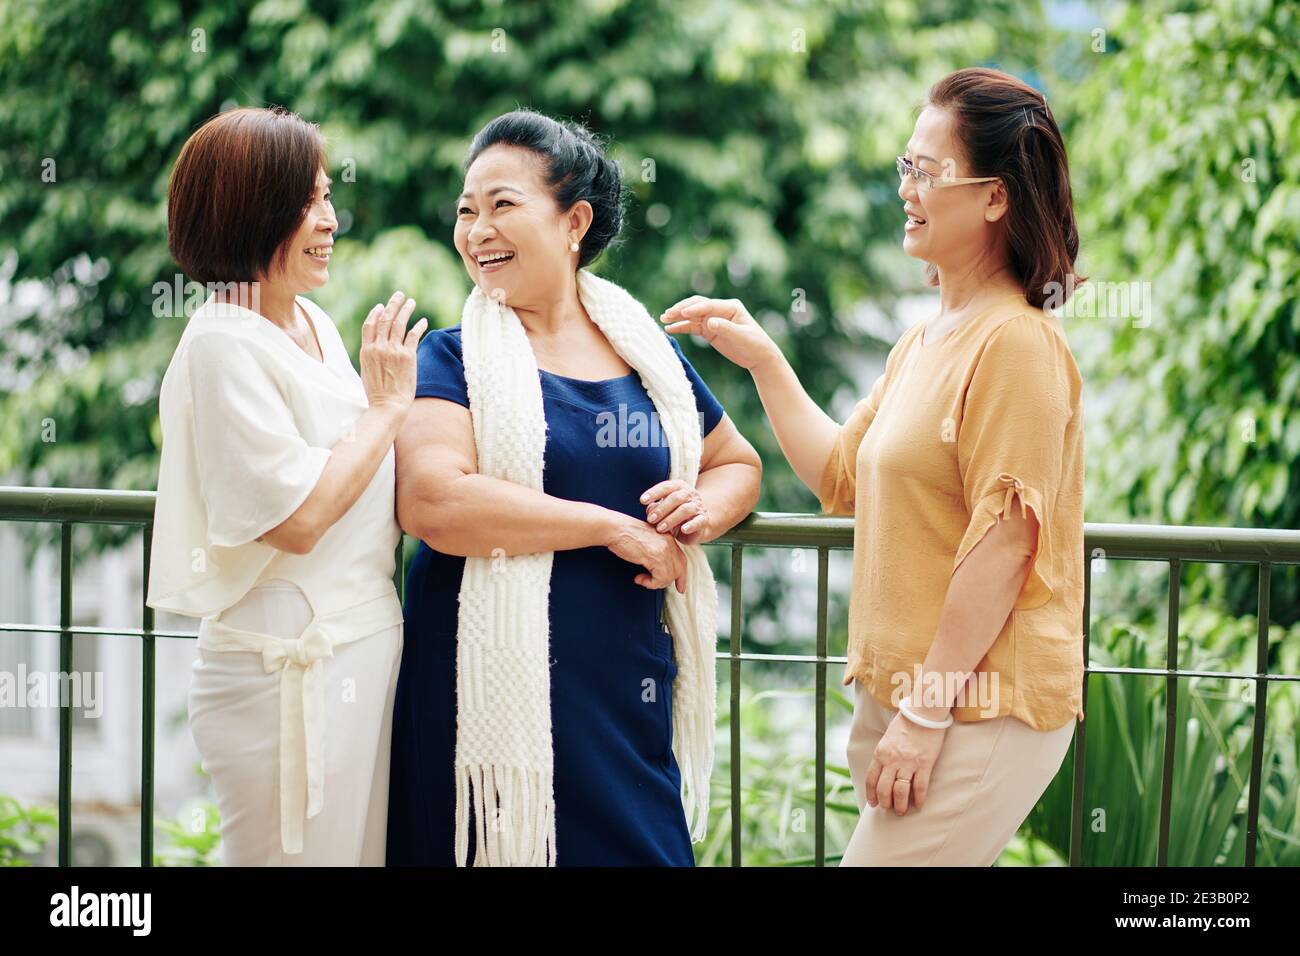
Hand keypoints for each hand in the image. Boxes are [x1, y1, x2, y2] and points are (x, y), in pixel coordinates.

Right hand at [360, 291, 427, 411]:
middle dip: (392, 304)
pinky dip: (418, 326)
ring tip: (411, 302)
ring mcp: (393, 350)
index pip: (369, 324)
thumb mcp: (367, 370)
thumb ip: (371, 355)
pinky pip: (413, 335)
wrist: (388, 405)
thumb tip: (376, 347)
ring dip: (406, 310)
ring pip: (399, 323)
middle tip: (399, 295)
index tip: (381, 306)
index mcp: (366, 350)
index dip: (376, 313)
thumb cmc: (377, 393)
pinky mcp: (407, 356)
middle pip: (385, 319)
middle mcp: (379, 347)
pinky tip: (423, 321)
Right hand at [606, 514, 686, 592]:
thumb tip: (659, 570)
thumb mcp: (647, 541)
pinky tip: (639, 578)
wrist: (616, 528)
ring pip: (669, 577)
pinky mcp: (656, 557)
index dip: (681, 575)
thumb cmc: (624, 533)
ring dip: (654, 583)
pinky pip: (659, 579)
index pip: (682, 560)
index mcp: (668, 538)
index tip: (680, 586)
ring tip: (641, 578)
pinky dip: (649, 583)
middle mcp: (669, 544)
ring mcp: (664, 550)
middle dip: (668, 582)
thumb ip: (656, 552)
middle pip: (679, 570)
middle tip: (654, 585)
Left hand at [640, 479, 709, 545]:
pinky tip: (683, 529)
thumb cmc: (674, 514)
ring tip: (660, 529)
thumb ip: (655, 508)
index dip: (654, 493)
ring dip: (671, 519)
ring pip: (685, 509)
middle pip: (675, 498)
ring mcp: (698, 506)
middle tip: (650, 520)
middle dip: (661, 509)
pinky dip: (691, 525)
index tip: (642, 500)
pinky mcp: (703, 519)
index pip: (666, 487)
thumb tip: (649, 510)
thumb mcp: (663, 509)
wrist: (696, 524)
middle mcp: (689, 494)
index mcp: (678, 487)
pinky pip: (699, 521)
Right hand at [659, 296, 779, 371]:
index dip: (695, 308)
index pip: (708, 305)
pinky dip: (682, 327)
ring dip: (678, 317)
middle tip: (667, 314)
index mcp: (730, 307)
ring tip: (663, 319)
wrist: (759, 356)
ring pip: (692, 316)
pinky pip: (693, 327)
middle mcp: (720, 310)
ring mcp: (713, 319)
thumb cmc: (754, 344)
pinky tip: (670, 329)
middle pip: (697, 306)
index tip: (682, 313)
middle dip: (681, 309)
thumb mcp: (741, 337)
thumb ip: (725, 328)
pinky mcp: (709, 330)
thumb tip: (709, 322)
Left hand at [864, 708, 948, 815]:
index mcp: (880, 753)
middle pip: (884, 789)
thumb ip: (883, 755)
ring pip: (900, 792)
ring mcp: (908, 763)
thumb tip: (882, 772)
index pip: (871, 779)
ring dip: (900, 805)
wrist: (924, 713)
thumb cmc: (906, 723)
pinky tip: (919, 804)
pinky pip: (920, 787)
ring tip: (902, 811)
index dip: (871, 794)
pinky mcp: (924, 764)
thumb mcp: (887, 739)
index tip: (873, 803)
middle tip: (889, 808)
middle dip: (885, 803)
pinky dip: (919, 799)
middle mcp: (892, 760)